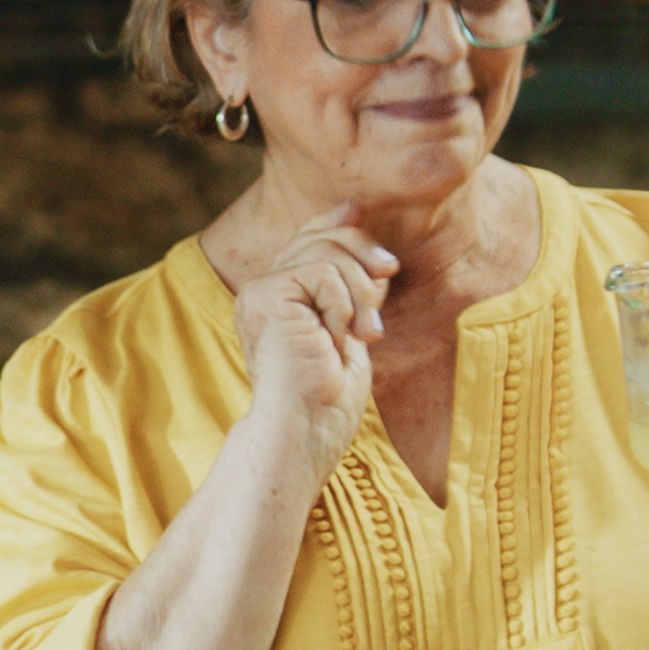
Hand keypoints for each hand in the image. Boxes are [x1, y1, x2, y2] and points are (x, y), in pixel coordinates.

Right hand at [231, 200, 390, 481]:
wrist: (306, 431)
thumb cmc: (328, 398)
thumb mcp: (350, 326)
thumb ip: (350, 280)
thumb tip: (356, 218)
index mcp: (282, 300)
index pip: (307, 240)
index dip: (337, 222)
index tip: (363, 220)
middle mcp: (265, 292)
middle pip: (319, 236)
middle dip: (363, 251)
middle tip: (389, 275)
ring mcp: (260, 293)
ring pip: (325, 252)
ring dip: (360, 290)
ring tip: (366, 333)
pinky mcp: (264, 296)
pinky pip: (320, 271)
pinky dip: (342, 303)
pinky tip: (339, 336)